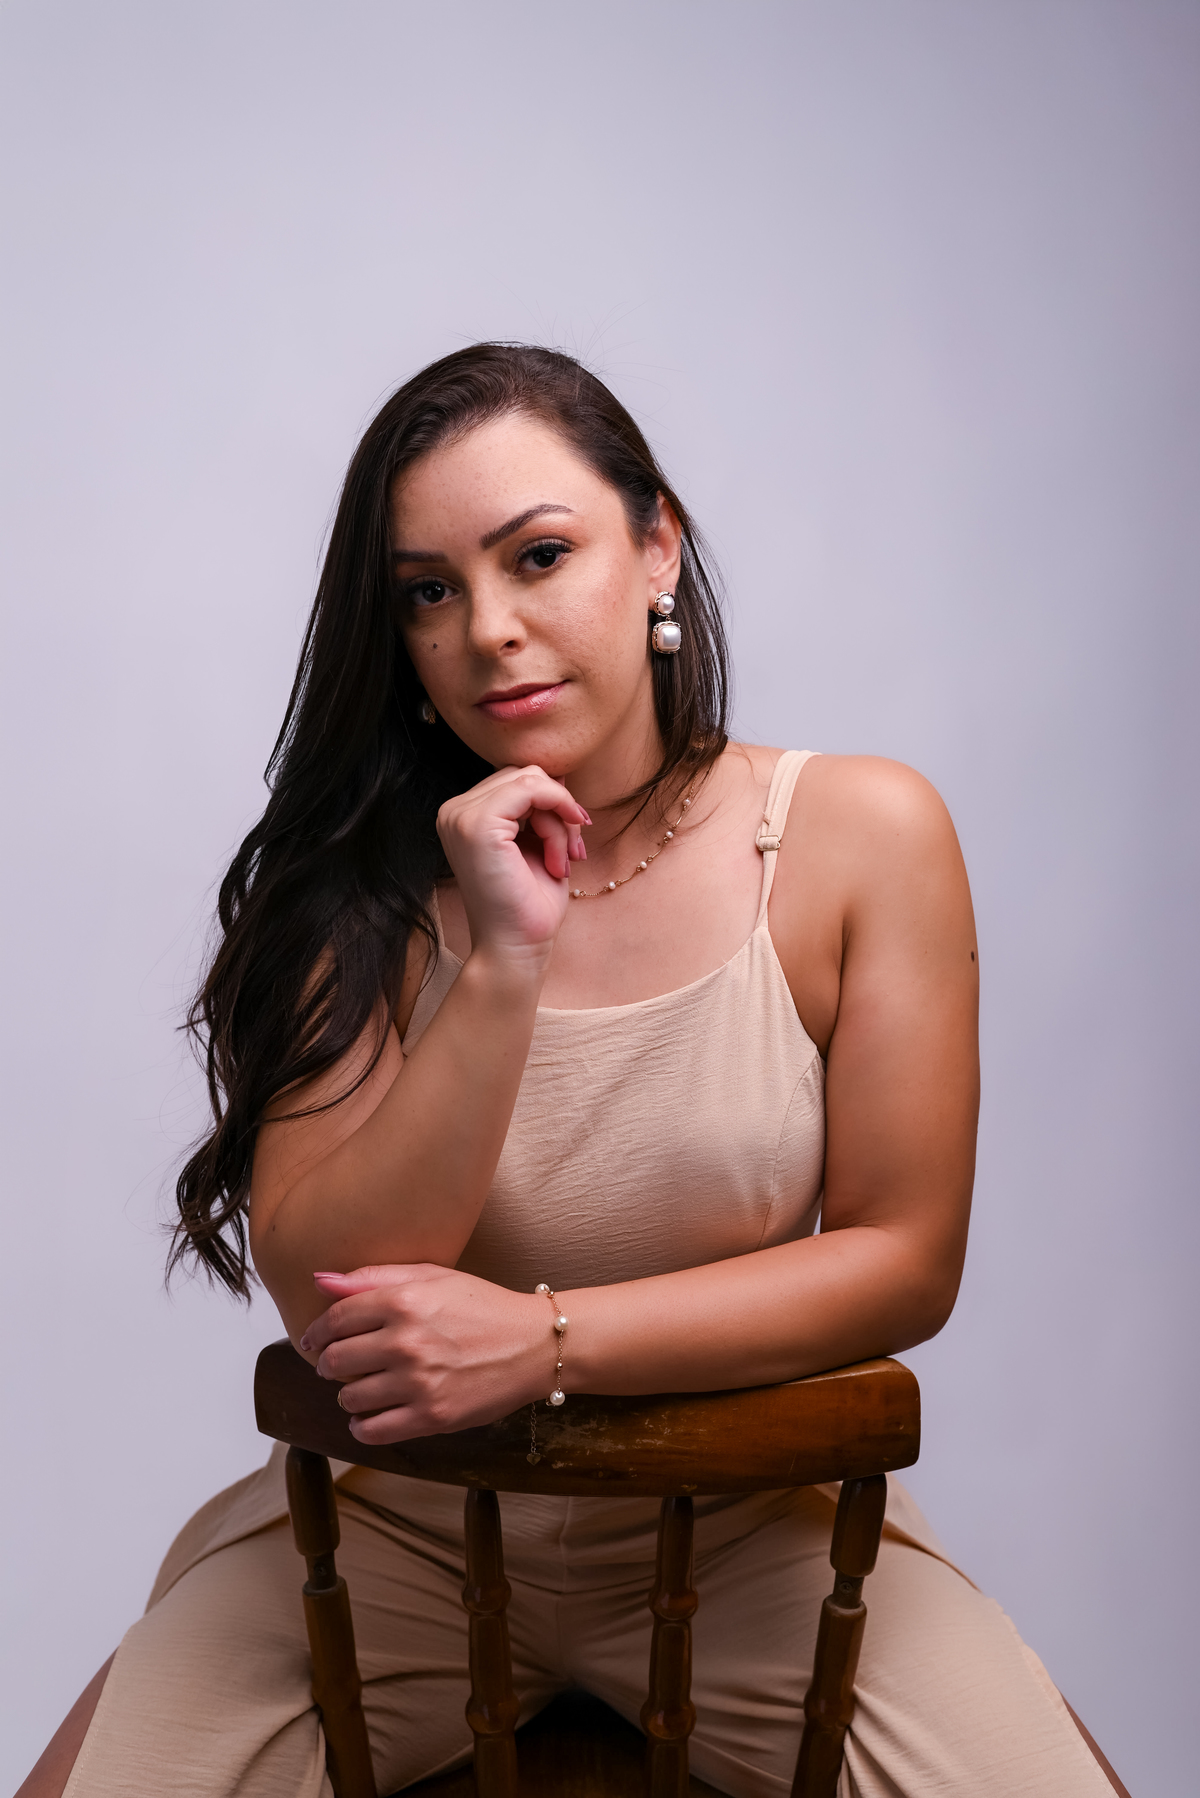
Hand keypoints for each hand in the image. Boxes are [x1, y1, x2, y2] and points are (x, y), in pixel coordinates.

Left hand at [300, 1264, 549, 1442]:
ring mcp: (418, 1382)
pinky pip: (372, 1430)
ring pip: (350, 1397)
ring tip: (366, 1386)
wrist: (534, 1345)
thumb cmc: (483, 1307)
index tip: (313, 1341)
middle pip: (335, 1361)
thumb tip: (320, 1281)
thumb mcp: (432, 1277)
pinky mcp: (432, 1416)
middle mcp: (406, 1341)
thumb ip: (373, 1277)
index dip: (318, 1332)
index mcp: (404, 1301)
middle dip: (333, 1363)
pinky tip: (371, 1416)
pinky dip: (362, 1426)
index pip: (336, 1319)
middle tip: (344, 1364)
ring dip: (350, 1394)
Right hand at [437, 765, 588, 958]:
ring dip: (560, 821)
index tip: (573, 842)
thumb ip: (539, 808)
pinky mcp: (476, 825)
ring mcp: (460, 816)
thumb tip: (559, 774)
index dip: (553, 803)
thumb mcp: (537, 843)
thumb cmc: (528, 904)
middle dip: (559, 810)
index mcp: (463, 815)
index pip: (517, 781)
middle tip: (573, 853)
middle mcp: (454, 811)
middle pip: (525, 775)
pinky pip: (532, 790)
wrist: (516, 948)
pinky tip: (561, 856)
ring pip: (532, 782)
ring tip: (563, 862)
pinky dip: (558, 817)